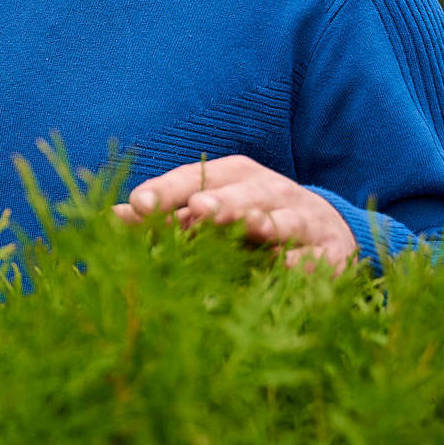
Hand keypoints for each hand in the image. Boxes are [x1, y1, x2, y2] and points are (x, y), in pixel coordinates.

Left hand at [113, 154, 357, 271]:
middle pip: (242, 193)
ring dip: (267, 222)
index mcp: (232, 176)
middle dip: (222, 201)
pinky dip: (304, 263)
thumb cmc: (250, 220)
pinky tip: (288, 268)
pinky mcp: (330, 253)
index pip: (195, 178)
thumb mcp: (210, 210)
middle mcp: (268, 191)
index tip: (140, 204)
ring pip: (284, 219)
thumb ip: (165, 214)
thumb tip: (113, 216)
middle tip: (199, 209)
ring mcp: (303, 219)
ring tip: (252, 227)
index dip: (168, 190)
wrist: (325, 231)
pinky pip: (316, 259)